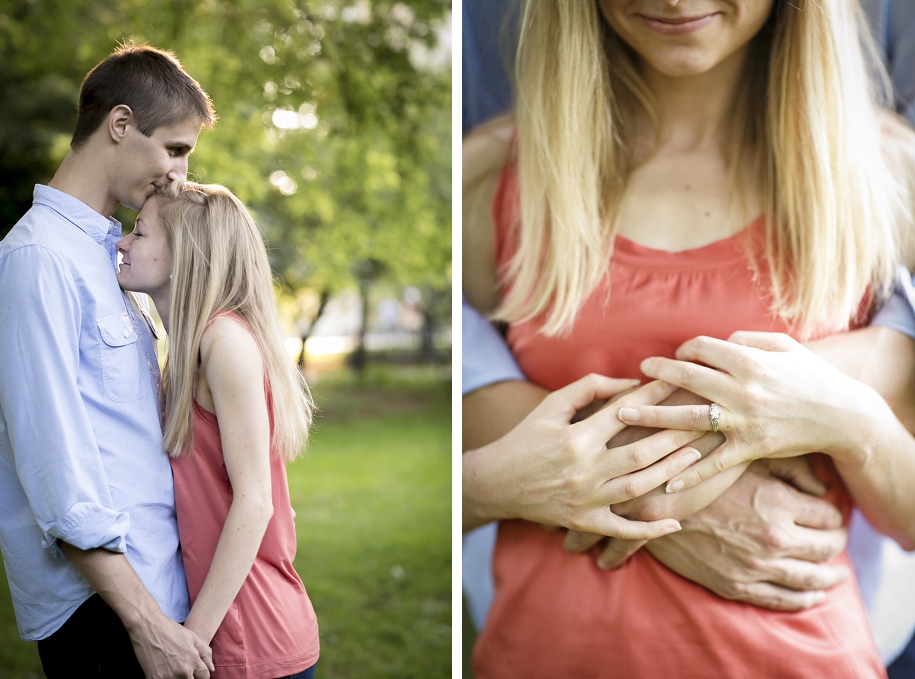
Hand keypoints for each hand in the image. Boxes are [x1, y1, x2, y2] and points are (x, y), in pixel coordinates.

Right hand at [127, 615, 213, 678]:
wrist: (147, 628)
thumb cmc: (170, 630)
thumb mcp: (192, 637)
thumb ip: (204, 653)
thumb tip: (211, 668)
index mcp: (193, 661)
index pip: (204, 676)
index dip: (201, 674)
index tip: (196, 672)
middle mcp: (183, 671)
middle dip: (190, 677)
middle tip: (181, 667)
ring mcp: (168, 677)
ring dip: (178, 678)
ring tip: (172, 667)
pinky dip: (165, 678)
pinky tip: (163, 670)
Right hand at [463, 374, 704, 538]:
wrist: (496, 482)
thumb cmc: (526, 438)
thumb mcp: (551, 406)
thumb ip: (589, 389)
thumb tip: (630, 383)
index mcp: (576, 437)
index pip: (623, 412)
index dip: (653, 396)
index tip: (678, 381)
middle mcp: (583, 468)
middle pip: (640, 452)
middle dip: (674, 435)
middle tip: (703, 421)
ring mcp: (586, 498)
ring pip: (637, 486)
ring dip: (670, 471)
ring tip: (696, 456)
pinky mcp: (584, 521)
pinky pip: (621, 529)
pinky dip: (648, 529)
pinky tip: (674, 522)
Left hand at [617, 331, 887, 491]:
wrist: (844, 417)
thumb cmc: (813, 377)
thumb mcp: (784, 347)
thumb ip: (747, 340)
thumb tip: (716, 341)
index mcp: (749, 361)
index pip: (701, 349)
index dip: (682, 350)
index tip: (672, 357)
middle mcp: (742, 390)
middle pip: (687, 379)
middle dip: (656, 376)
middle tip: (634, 377)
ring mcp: (744, 421)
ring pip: (689, 418)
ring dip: (653, 416)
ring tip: (624, 415)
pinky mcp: (750, 448)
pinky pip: (714, 463)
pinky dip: (690, 474)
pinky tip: (665, 482)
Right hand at [644, 458, 848, 609]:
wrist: (651, 505)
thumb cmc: (699, 475)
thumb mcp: (745, 460)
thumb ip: (789, 469)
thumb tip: (822, 488)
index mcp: (777, 504)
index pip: (828, 516)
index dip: (834, 514)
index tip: (832, 514)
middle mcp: (773, 538)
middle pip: (826, 547)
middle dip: (836, 543)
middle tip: (837, 539)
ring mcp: (755, 566)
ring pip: (811, 578)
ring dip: (830, 577)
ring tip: (836, 574)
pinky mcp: (736, 585)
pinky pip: (782, 599)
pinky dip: (804, 599)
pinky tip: (814, 594)